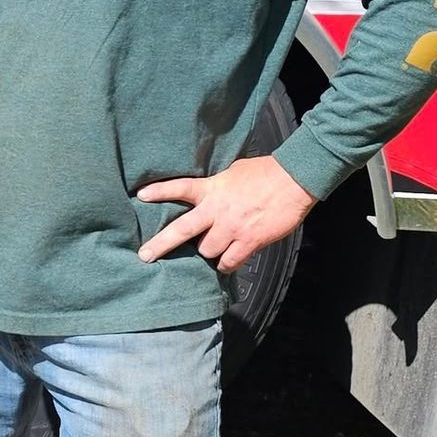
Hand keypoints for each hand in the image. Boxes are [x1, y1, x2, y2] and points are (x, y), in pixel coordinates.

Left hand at [137, 156, 314, 273]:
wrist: (295, 180)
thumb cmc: (266, 172)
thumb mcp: (234, 172)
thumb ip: (218, 184)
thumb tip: (211, 190)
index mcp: (213, 188)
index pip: (180, 187)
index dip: (160, 191)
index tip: (141, 195)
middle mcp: (217, 209)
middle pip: (182, 230)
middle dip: (161, 245)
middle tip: (145, 256)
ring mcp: (232, 227)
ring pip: (206, 251)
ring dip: (208, 252)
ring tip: (215, 247)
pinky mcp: (249, 241)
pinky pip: (229, 262)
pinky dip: (227, 264)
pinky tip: (228, 262)